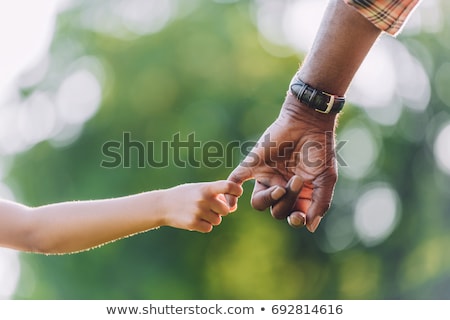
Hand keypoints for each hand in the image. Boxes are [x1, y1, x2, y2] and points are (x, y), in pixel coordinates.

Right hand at [162, 180, 242, 232]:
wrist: (163, 205)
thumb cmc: (186, 195)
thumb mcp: (200, 189)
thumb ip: (217, 196)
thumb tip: (233, 208)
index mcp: (206, 188)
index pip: (228, 186)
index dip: (236, 190)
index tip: (238, 192)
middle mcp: (203, 199)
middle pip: (225, 210)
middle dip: (219, 210)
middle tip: (208, 207)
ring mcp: (198, 211)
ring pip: (217, 220)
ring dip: (211, 218)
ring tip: (198, 212)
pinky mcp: (193, 223)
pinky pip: (208, 228)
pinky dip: (203, 225)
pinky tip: (194, 219)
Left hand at [228, 93, 338, 231]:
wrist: (308, 122)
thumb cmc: (320, 150)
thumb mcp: (326, 178)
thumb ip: (320, 203)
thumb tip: (310, 227)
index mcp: (298, 194)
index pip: (292, 216)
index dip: (294, 220)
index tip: (298, 217)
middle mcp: (281, 187)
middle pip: (276, 211)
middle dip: (287, 201)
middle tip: (297, 180)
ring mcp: (266, 177)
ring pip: (258, 203)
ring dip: (269, 199)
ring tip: (280, 187)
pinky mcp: (252, 165)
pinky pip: (237, 181)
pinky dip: (231, 192)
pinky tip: (231, 203)